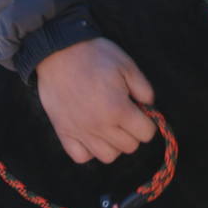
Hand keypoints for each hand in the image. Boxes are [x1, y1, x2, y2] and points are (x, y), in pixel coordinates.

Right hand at [35, 37, 155, 163]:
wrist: (58, 51)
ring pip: (108, 156)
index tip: (141, 112)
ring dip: (114, 144)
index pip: (146, 133)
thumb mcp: (127, 65)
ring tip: (110, 126)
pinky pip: (81, 157)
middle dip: (133, 132)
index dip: (148, 122)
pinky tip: (91, 134)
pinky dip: (89, 150)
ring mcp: (80, 131)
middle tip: (125, 115)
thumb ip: (144, 89)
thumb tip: (149, 106)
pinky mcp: (63, 132)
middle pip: (130, 147)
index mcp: (118, 109)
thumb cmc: (95, 55)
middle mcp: (100, 126)